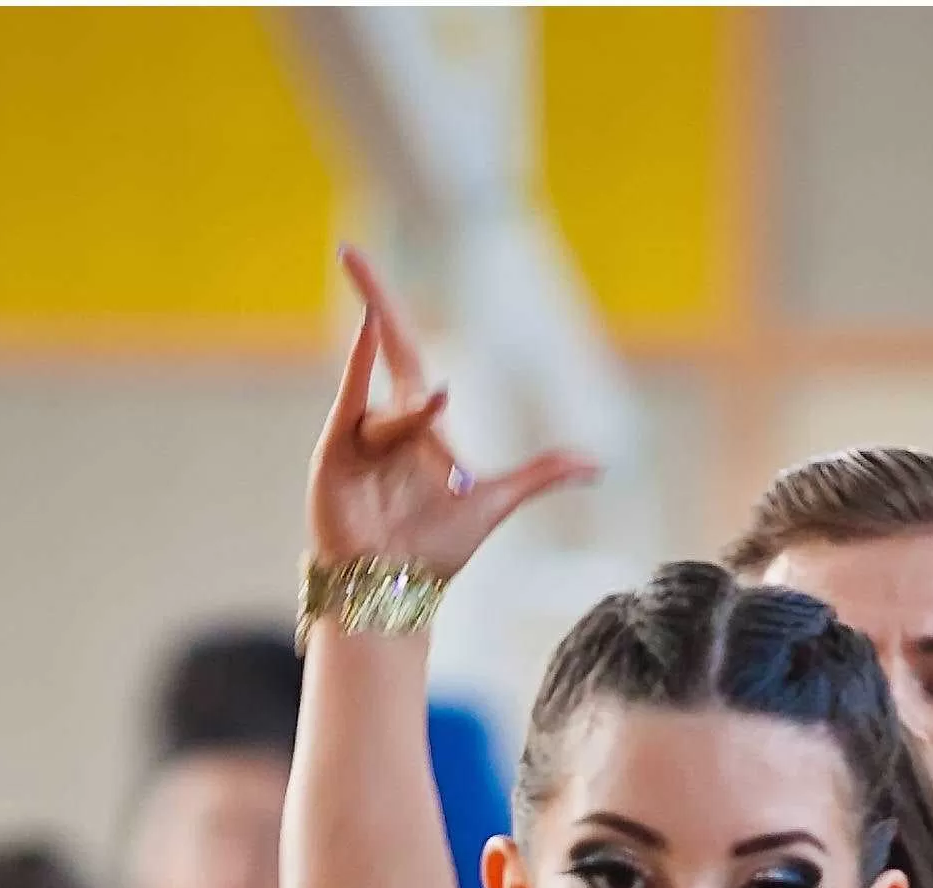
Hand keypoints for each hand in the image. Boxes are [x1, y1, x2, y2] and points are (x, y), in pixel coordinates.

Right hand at [308, 246, 596, 583]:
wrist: (397, 591)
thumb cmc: (435, 549)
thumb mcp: (496, 502)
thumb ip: (542, 475)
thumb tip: (598, 465)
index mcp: (416, 421)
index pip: (403, 349)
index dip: (388, 308)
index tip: (368, 266)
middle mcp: (384, 420)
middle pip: (383, 345)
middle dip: (374, 298)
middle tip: (351, 251)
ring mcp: (356, 437)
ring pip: (399, 412)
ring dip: (423, 429)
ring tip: (455, 483)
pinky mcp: (335, 455)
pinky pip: (352, 404)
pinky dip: (356, 371)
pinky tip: (362, 333)